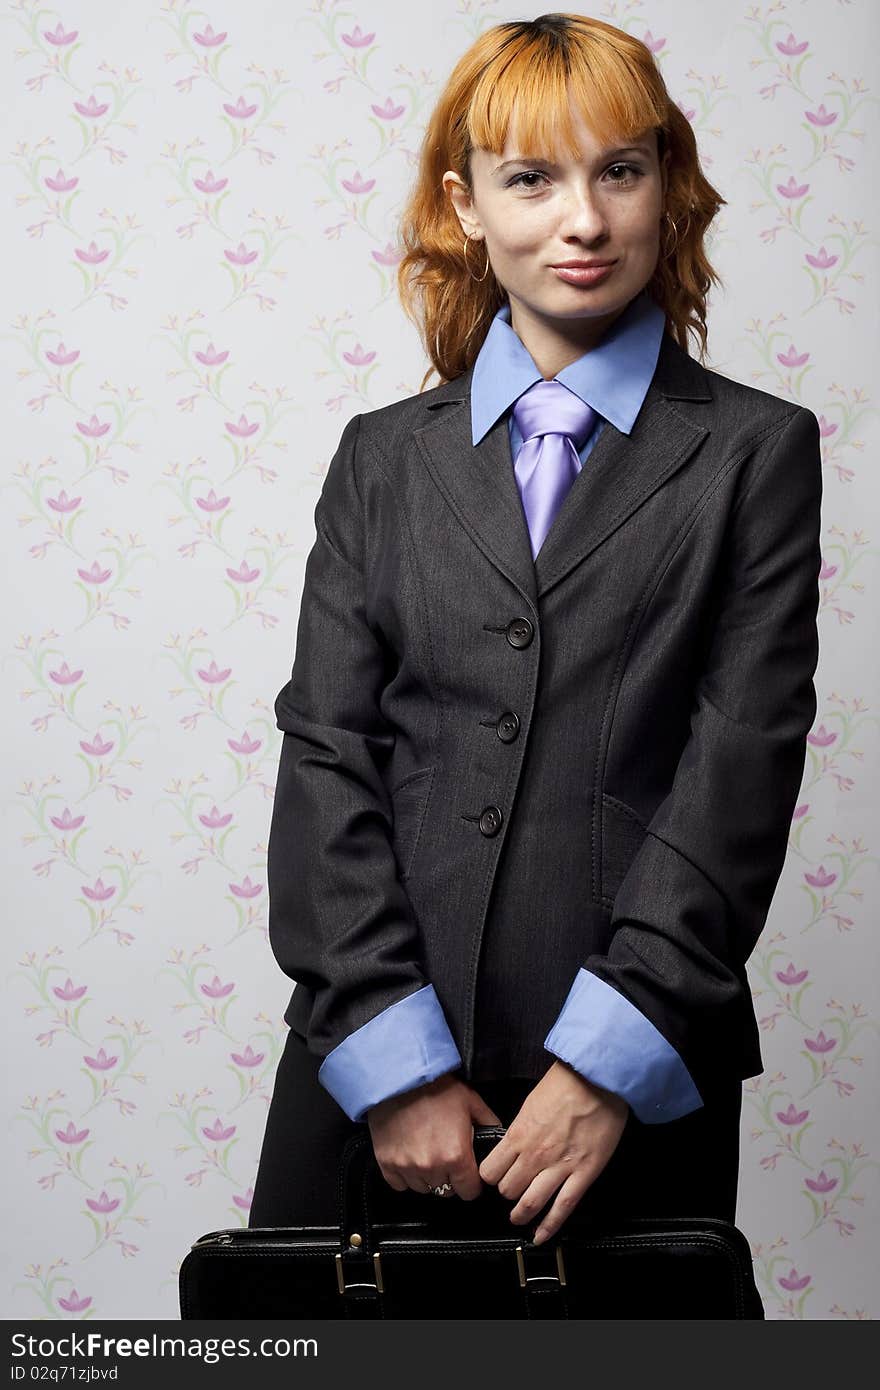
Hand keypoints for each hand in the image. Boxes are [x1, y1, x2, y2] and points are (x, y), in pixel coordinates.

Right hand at [367, 1073, 501, 1199]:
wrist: (400, 1077)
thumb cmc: (434, 1087)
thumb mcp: (471, 1101)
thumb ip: (488, 1122)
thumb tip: (497, 1135)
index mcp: (456, 1156)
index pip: (469, 1192)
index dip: (471, 1183)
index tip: (468, 1175)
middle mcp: (432, 1167)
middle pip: (446, 1191)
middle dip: (450, 1178)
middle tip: (446, 1157)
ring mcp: (407, 1167)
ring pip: (423, 1188)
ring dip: (427, 1177)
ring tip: (427, 1153)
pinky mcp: (387, 1163)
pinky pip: (399, 1184)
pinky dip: (405, 1175)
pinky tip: (410, 1157)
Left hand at [478, 1060, 628, 1243]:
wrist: (599, 1079)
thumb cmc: (567, 1083)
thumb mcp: (531, 1101)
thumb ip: (521, 1127)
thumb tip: (513, 1142)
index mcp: (519, 1134)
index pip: (490, 1170)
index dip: (489, 1177)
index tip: (493, 1177)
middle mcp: (535, 1154)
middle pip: (507, 1190)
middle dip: (506, 1194)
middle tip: (510, 1192)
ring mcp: (559, 1167)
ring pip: (530, 1204)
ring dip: (521, 1215)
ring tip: (519, 1218)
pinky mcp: (583, 1174)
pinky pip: (563, 1208)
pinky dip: (550, 1227)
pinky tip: (541, 1236)